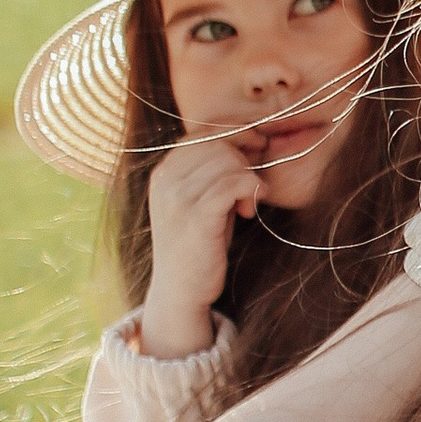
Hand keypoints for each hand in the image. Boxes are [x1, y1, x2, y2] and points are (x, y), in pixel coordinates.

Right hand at [139, 137, 262, 355]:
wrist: (181, 289)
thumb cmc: (198, 242)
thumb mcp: (201, 199)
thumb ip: (217, 170)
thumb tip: (253, 138)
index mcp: (163, 171)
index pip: (201, 132)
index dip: (234, 132)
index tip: (257, 144)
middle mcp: (166, 180)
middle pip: (217, 143)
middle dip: (244, 159)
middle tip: (252, 185)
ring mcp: (178, 197)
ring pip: (228, 161)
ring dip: (248, 178)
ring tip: (248, 204)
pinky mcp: (196, 217)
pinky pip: (232, 184)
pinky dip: (250, 189)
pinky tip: (252, 207)